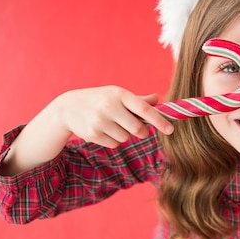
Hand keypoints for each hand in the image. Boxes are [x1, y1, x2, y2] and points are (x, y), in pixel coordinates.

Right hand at [54, 85, 173, 147]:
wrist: (68, 108)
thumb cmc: (100, 100)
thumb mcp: (117, 95)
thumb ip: (139, 100)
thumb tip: (158, 99)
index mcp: (119, 94)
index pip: (144, 109)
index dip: (159, 120)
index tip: (171, 130)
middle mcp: (110, 107)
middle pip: (137, 129)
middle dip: (141, 132)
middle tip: (135, 128)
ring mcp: (100, 121)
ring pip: (126, 138)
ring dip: (124, 135)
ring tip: (111, 124)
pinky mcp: (93, 134)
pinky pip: (115, 144)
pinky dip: (113, 140)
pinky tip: (103, 130)